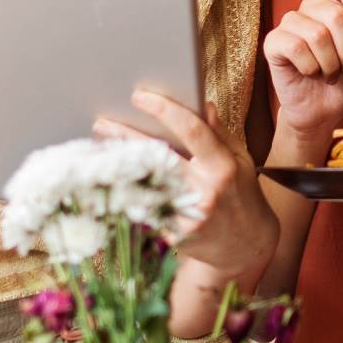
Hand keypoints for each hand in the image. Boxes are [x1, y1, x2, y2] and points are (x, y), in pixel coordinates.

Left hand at [94, 90, 277, 281]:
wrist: (245, 245)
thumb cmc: (241, 195)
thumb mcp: (240, 160)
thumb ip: (219, 133)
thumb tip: (202, 104)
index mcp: (223, 167)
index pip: (192, 131)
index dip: (164, 110)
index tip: (139, 96)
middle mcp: (205, 192)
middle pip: (158, 157)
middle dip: (126, 137)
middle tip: (101, 123)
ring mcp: (188, 217)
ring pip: (144, 186)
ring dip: (119, 168)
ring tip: (97, 151)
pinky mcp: (174, 236)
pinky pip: (144, 211)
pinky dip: (126, 195)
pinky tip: (108, 183)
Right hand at [262, 0, 342, 148]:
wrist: (329, 111)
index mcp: (333, 2)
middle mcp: (309, 8)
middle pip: (333, 10)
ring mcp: (290, 24)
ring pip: (316, 33)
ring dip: (330, 62)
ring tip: (328, 73)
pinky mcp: (274, 43)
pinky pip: (296, 47)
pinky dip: (311, 67)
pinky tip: (309, 73)